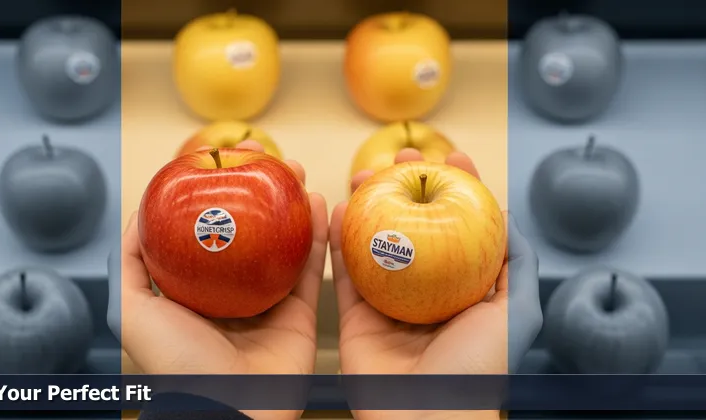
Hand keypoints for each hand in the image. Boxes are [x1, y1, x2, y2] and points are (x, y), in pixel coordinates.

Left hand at [108, 140, 327, 419]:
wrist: (230, 410)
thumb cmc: (177, 364)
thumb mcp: (132, 310)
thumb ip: (129, 264)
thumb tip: (139, 214)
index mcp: (197, 290)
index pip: (207, 228)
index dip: (216, 191)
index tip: (224, 159)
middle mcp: (233, 292)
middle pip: (250, 229)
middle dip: (259, 190)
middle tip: (266, 159)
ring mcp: (268, 302)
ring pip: (284, 242)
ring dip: (292, 204)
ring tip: (296, 171)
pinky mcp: (301, 314)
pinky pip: (313, 268)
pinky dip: (319, 235)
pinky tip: (320, 202)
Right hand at [330, 149, 542, 419]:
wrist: (427, 417)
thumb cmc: (479, 370)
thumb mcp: (516, 314)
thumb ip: (517, 267)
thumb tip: (507, 218)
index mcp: (463, 288)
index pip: (460, 226)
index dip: (458, 187)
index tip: (453, 155)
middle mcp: (426, 290)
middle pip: (415, 224)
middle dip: (409, 183)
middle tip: (404, 154)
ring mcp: (389, 302)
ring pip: (375, 240)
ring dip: (370, 202)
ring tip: (366, 171)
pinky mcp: (356, 318)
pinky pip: (343, 272)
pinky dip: (337, 238)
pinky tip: (339, 206)